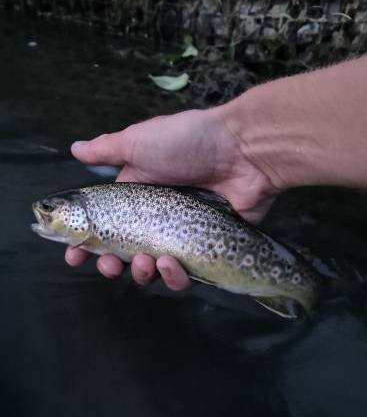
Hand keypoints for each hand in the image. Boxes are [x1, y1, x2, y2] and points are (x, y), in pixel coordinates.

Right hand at [65, 105, 275, 289]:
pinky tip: (172, 264)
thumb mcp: (139, 140)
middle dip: (111, 265)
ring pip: (153, 270)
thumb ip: (106, 150)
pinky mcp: (206, 251)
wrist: (242, 152)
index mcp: (137, 195)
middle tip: (109, 266)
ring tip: (144, 263)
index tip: (73, 257)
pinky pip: (186, 275)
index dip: (87, 243)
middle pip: (125, 254)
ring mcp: (181, 237)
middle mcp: (156, 219)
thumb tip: (75, 149)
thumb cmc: (187, 142)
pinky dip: (174, 276)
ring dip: (141, 273)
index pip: (105, 225)